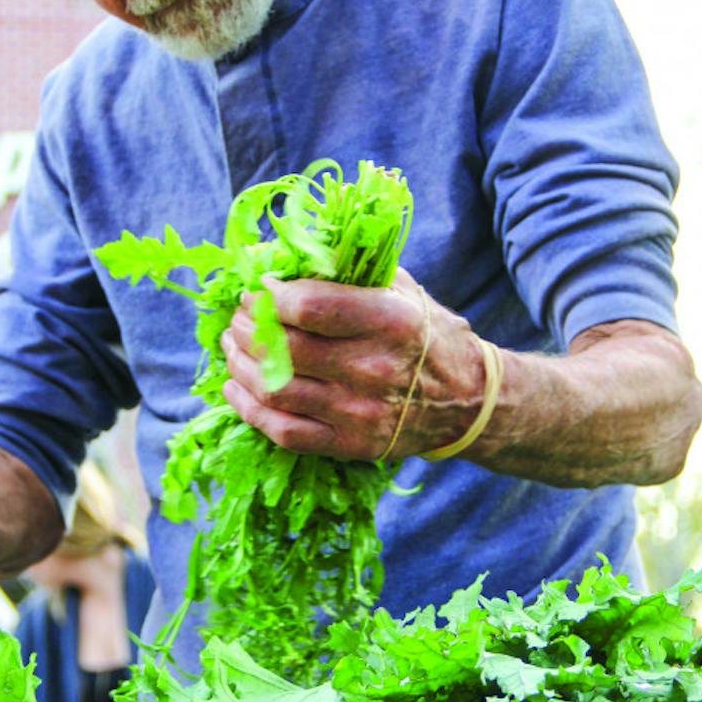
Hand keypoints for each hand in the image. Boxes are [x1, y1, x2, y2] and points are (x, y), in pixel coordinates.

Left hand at [221, 267, 490, 460]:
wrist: (467, 401)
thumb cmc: (426, 334)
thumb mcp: (402, 290)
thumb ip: (351, 272)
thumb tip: (287, 257)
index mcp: (389, 321)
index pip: (309, 308)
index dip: (270, 296)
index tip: (258, 289)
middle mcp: (372, 368)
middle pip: (283, 349)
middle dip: (249, 327)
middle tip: (240, 316)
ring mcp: (358, 412)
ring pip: (274, 390)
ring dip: (240, 364)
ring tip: (233, 345)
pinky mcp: (349, 445)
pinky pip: (282, 431)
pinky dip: (248, 408)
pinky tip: (236, 387)